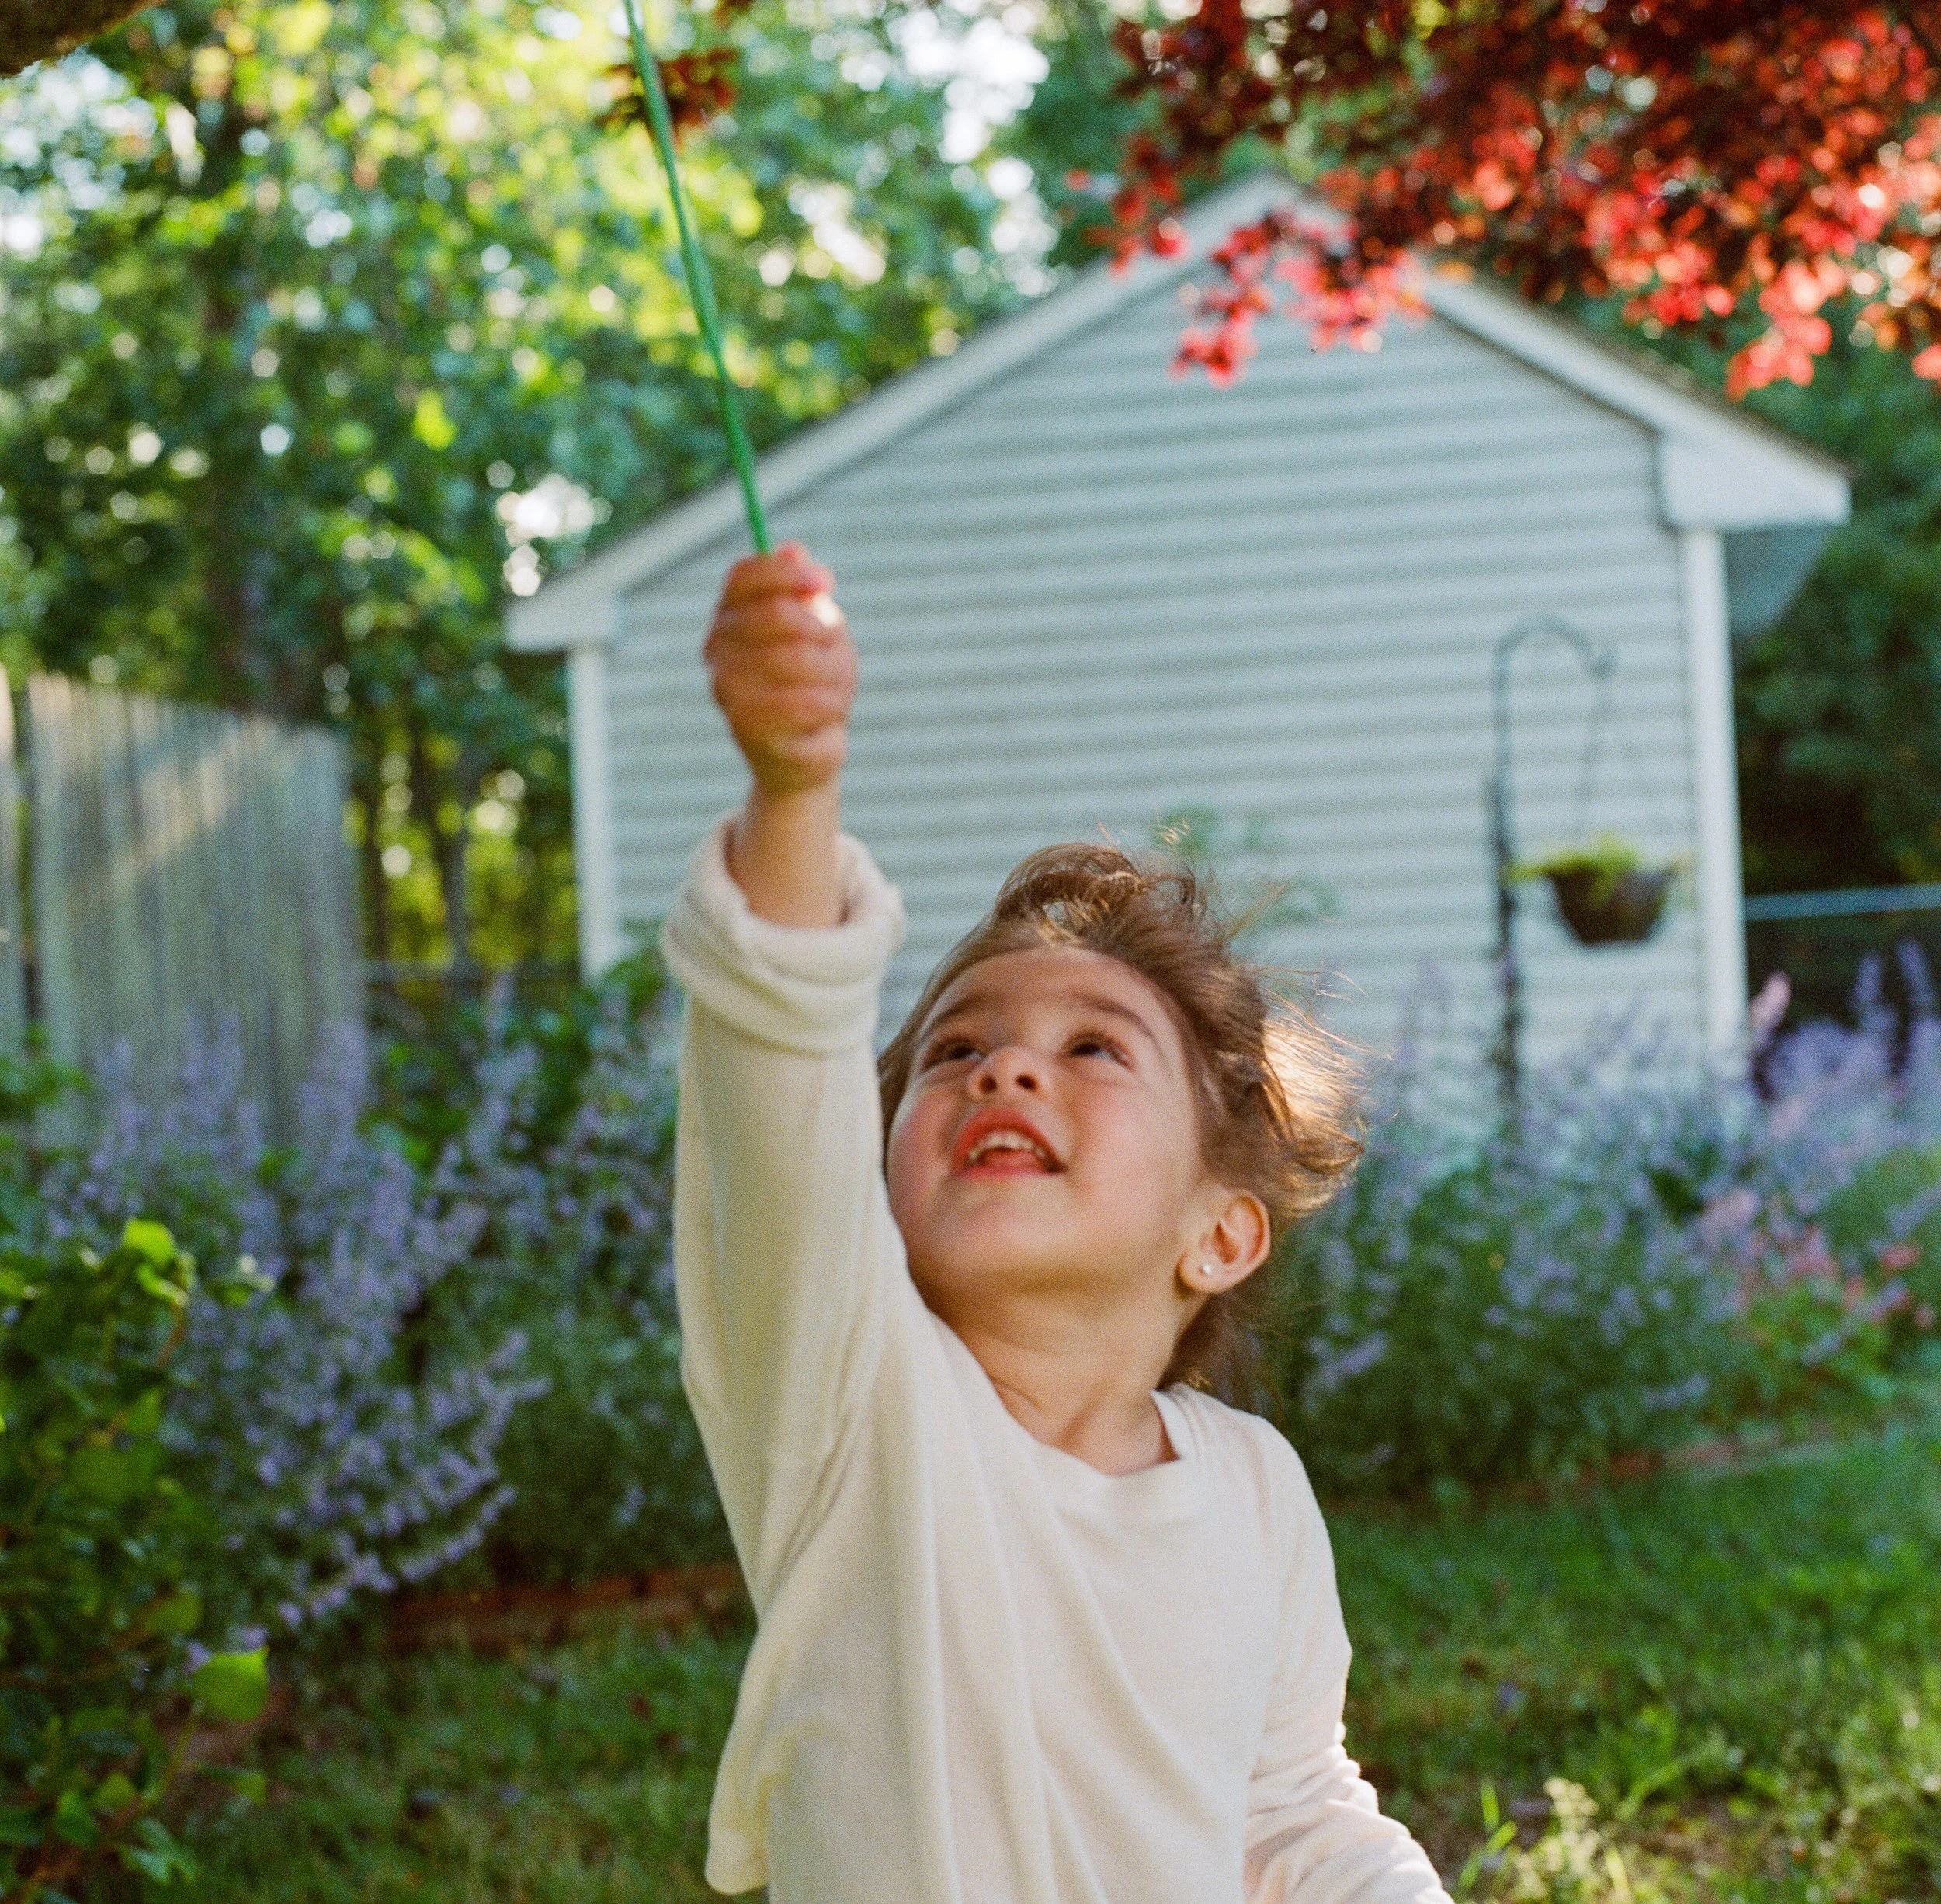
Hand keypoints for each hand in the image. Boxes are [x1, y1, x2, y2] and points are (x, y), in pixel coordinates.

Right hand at [704, 543, 854, 798]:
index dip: (787, 572)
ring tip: (834, 685)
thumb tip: (793, 549)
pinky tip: (827, 712)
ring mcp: (726, 690)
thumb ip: (803, 590)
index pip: (744, 576)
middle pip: (775, 613)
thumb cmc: (813, 682)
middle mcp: (717, 650)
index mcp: (729, 617)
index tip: (826, 582)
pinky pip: (803, 701)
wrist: (807, 751)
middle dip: (821, 629)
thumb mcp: (818, 628)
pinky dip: (829, 703)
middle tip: (835, 646)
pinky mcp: (746, 728)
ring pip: (795, 657)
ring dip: (831, 669)